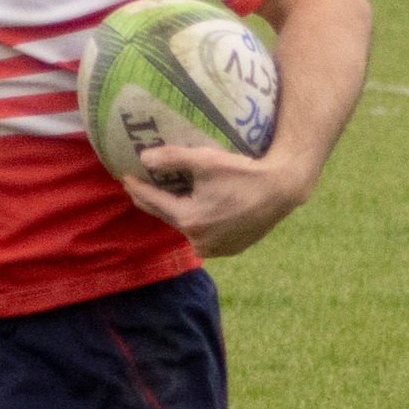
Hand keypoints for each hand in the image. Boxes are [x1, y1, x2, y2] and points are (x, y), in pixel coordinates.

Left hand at [122, 143, 309, 257]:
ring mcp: (216, 249)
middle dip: (154, 200)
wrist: (283, 188)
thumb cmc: (244, 172)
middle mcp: (199, 241)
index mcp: (190, 221)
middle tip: (140, 186)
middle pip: (169, 216)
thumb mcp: (206, 160)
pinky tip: (197, 209)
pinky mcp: (230, 249)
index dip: (138, 188)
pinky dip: (199, 222)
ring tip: (169, 196)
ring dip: (178, 212)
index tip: (125, 176)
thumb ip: (172, 159)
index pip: (154, 202)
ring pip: (187, 226)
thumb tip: (143, 158)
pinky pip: (205, 235)